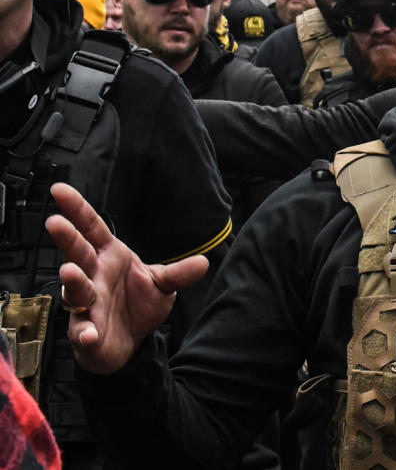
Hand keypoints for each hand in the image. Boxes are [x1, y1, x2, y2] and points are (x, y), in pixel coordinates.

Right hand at [45, 183, 209, 374]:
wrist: (131, 342)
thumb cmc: (138, 305)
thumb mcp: (163, 285)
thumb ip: (178, 274)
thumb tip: (203, 262)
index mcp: (110, 257)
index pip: (92, 228)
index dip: (77, 208)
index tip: (59, 189)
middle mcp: (93, 276)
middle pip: (77, 253)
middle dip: (67, 238)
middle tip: (55, 222)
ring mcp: (86, 304)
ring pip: (75, 289)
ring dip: (73, 281)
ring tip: (70, 272)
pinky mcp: (85, 332)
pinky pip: (82, 331)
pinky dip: (84, 333)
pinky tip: (88, 334)